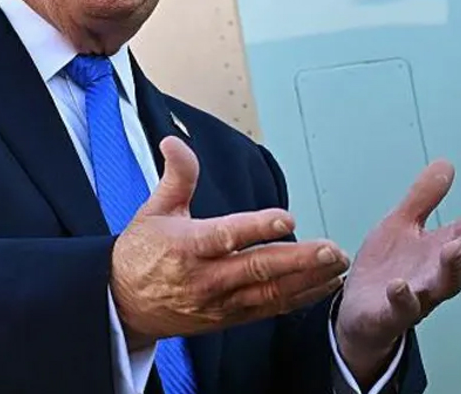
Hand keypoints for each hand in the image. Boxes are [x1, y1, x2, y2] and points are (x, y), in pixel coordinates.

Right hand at [111, 137, 348, 348]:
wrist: (123, 304)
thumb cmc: (141, 253)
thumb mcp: (153, 210)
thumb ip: (176, 176)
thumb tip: (174, 141)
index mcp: (186, 247)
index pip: (226, 236)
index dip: (257, 227)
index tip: (287, 218)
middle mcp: (205, 278)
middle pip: (257, 269)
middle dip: (299, 260)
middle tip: (331, 249)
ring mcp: (219, 303)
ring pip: (269, 293)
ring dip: (308, 280)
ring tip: (337, 265)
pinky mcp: (229, 318)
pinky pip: (269, 309)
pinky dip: (299, 298)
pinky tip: (323, 285)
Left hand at [335, 160, 460, 375]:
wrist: (357, 312)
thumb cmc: (387, 267)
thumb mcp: (401, 224)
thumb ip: (423, 198)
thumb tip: (447, 162)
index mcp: (440, 250)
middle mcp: (435, 274)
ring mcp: (417, 296)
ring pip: (443, 286)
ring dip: (451, 268)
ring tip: (453, 248)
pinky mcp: (391, 315)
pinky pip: (401, 309)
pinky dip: (402, 298)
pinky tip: (398, 285)